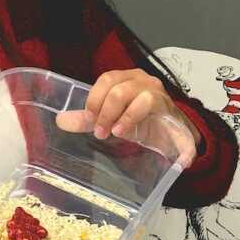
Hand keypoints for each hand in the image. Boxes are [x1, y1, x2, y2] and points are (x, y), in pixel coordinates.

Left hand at [57, 68, 198, 167]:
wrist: (169, 131)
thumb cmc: (136, 120)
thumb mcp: (110, 119)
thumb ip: (87, 119)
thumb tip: (61, 121)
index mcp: (126, 78)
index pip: (107, 79)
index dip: (95, 99)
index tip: (89, 119)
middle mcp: (144, 82)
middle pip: (120, 89)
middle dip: (107, 112)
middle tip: (100, 132)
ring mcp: (162, 97)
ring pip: (143, 98)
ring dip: (127, 120)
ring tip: (118, 134)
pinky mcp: (175, 116)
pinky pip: (178, 128)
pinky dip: (179, 144)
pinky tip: (177, 160)